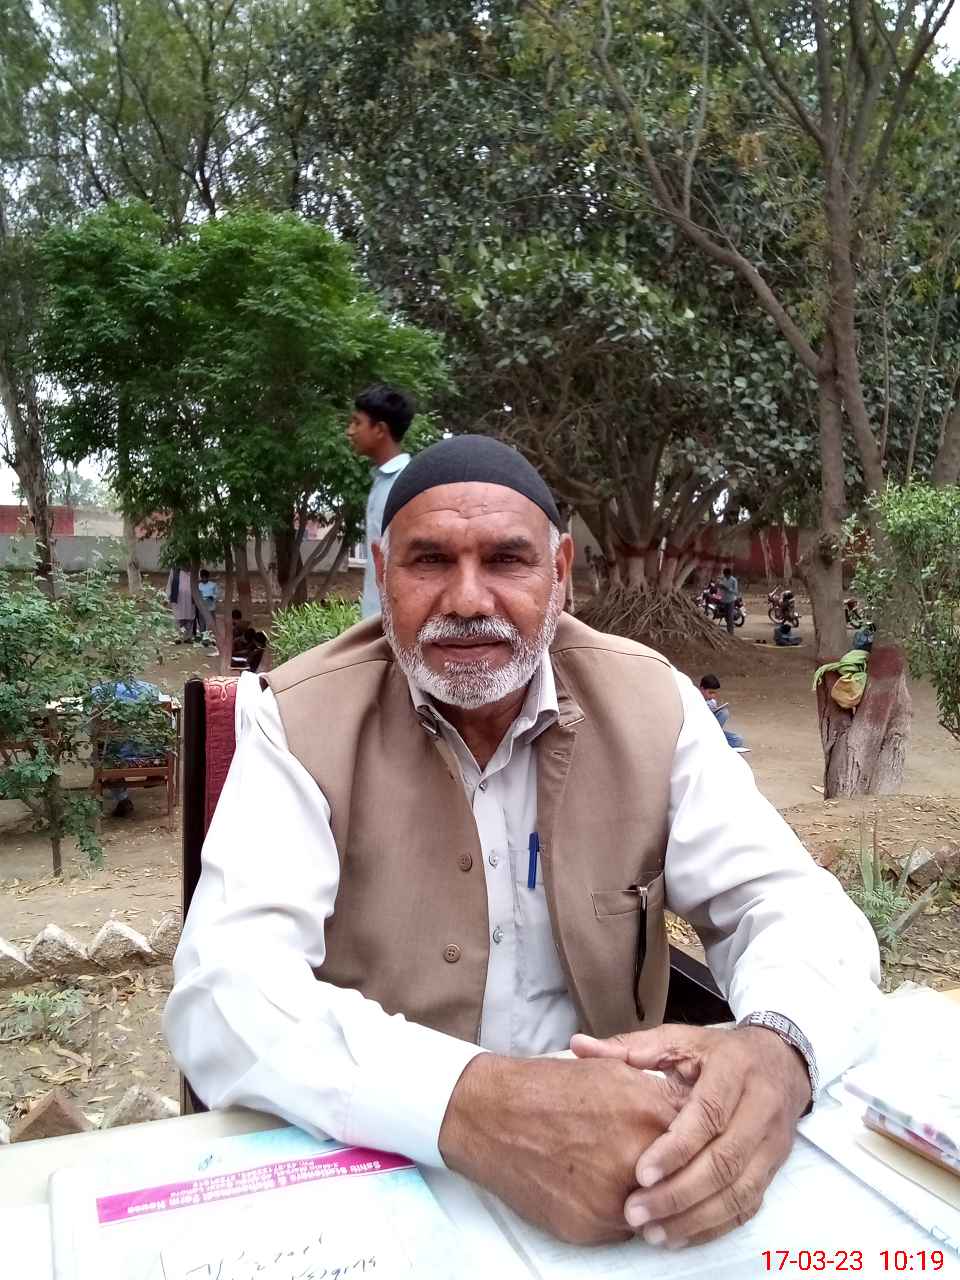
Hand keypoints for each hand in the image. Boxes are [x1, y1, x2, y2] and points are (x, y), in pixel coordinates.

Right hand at [438, 1053, 686, 1244]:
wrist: (491, 1115)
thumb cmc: (546, 1088)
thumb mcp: (609, 1071)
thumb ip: (654, 1094)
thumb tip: (684, 1113)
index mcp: (646, 1111)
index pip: (696, 1139)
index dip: (688, 1141)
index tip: (682, 1143)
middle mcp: (636, 1157)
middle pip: (677, 1178)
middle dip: (666, 1173)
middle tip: (644, 1162)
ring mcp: (613, 1197)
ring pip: (652, 1210)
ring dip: (641, 1197)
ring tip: (610, 1171)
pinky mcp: (590, 1227)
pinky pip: (620, 1229)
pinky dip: (612, 1212)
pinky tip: (588, 1185)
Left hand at [571, 1024, 810, 1247]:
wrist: (780, 1062)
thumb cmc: (717, 1053)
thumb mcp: (678, 1041)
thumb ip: (629, 1048)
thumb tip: (577, 1046)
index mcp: (735, 1069)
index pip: (708, 1114)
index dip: (676, 1147)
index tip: (640, 1173)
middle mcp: (760, 1107)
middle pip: (725, 1160)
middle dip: (679, 1192)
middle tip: (635, 1212)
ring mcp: (772, 1142)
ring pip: (739, 1191)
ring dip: (695, 1218)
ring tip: (653, 1232)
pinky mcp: (775, 1167)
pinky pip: (748, 1205)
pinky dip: (714, 1226)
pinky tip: (680, 1235)